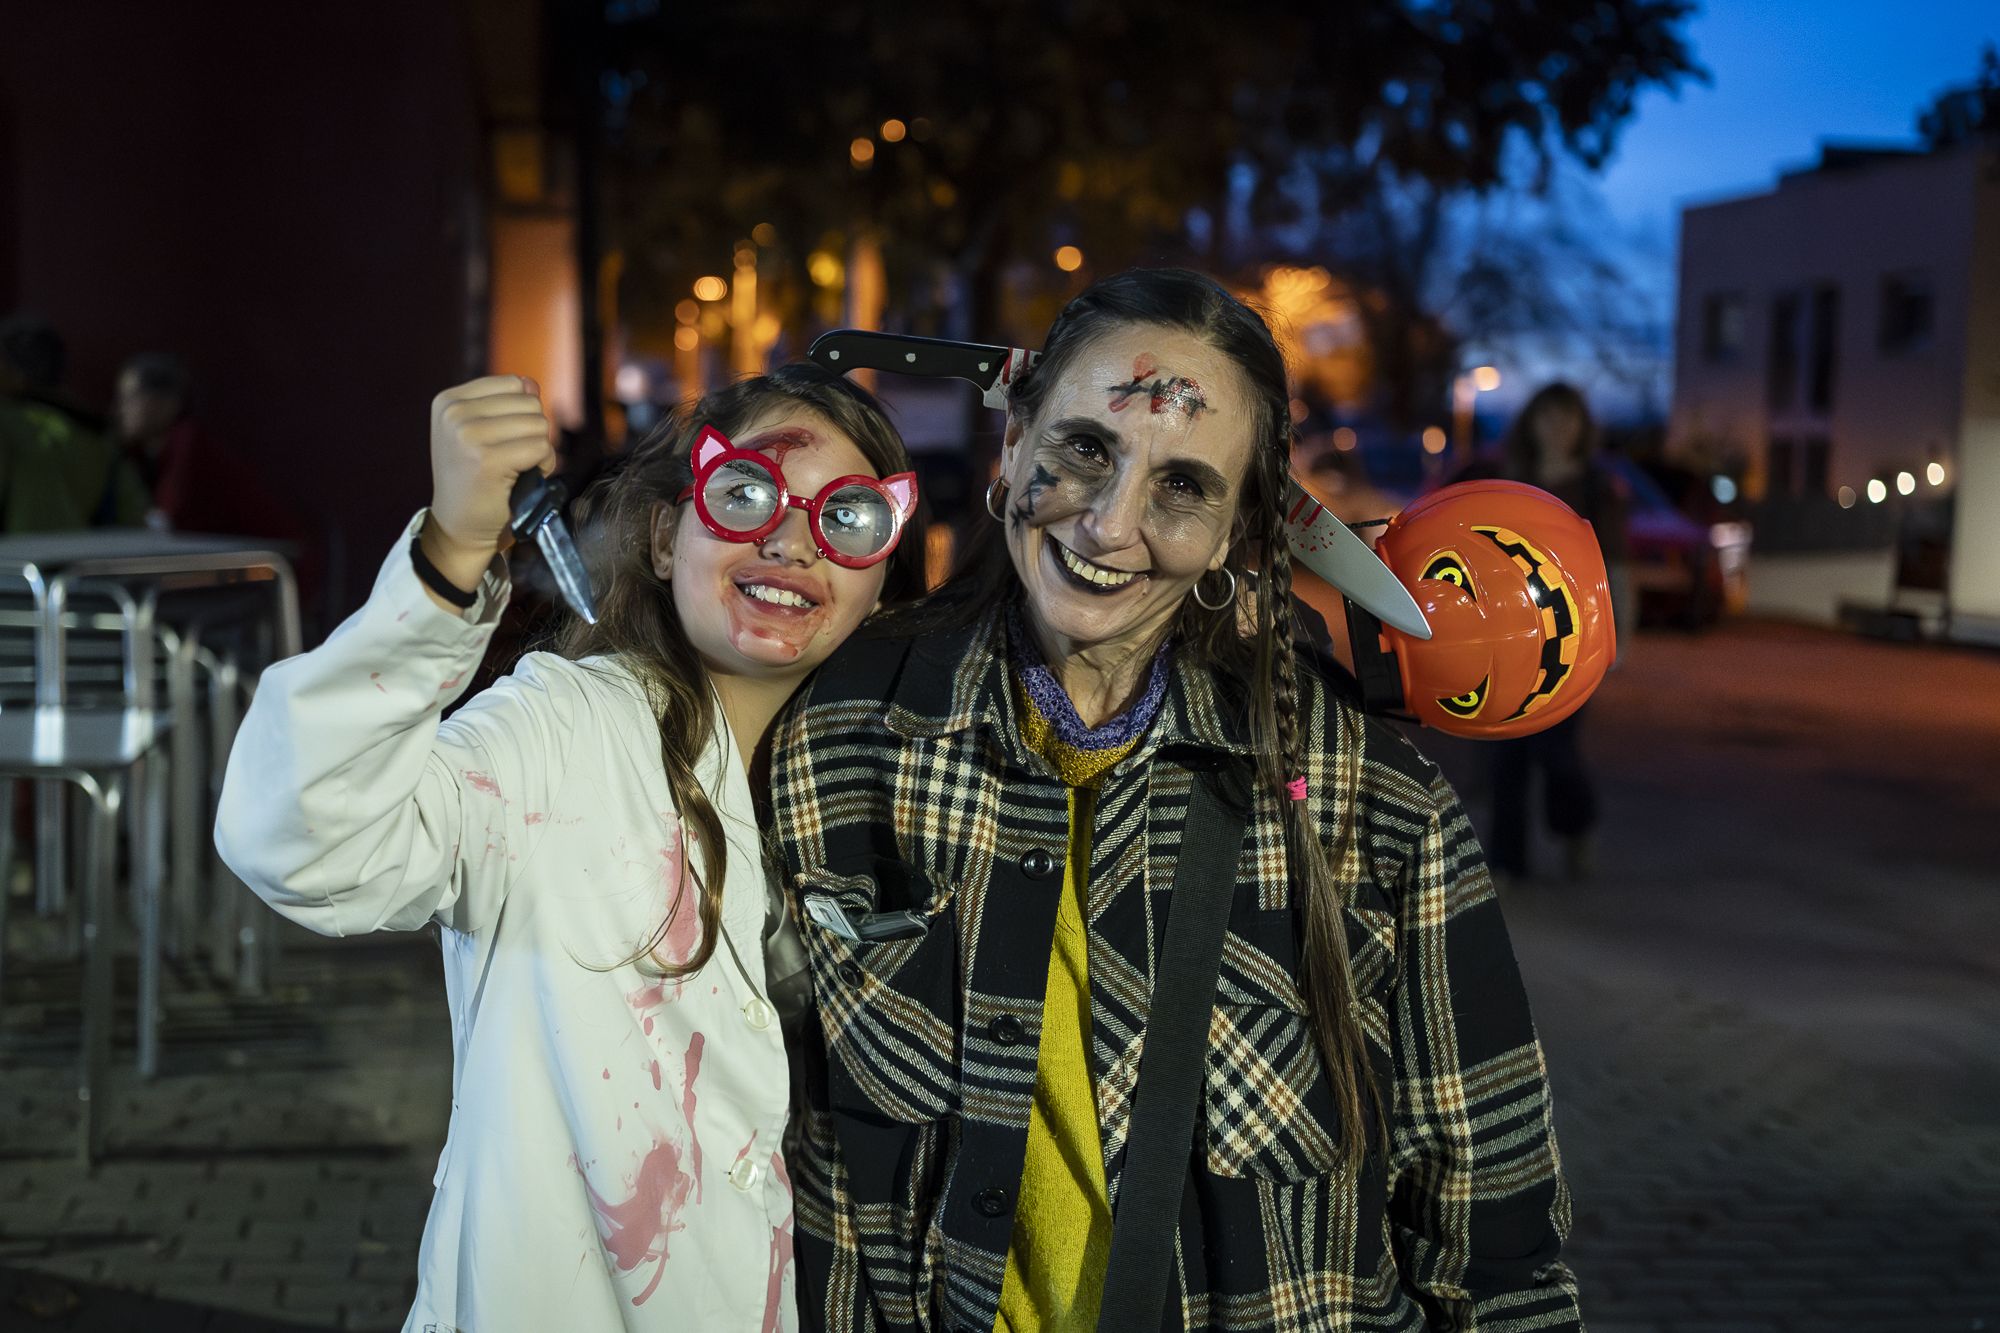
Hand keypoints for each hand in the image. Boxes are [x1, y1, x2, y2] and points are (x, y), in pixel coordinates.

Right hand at [423, 376, 552, 594]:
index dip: (521, 415)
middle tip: (509, 460)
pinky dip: (542, 466)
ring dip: (539, 450)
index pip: (514, 384)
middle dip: (532, 433)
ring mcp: (468, 435)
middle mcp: (454, 413)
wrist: (458, 527)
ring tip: (514, 469)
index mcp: (448, 400)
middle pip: (530, 403)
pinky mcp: (487, 460)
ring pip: (539, 425)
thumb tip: (532, 383)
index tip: (499, 442)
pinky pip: (541, 449)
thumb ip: (507, 404)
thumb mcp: (482, 432)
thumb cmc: (474, 480)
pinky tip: (521, 480)